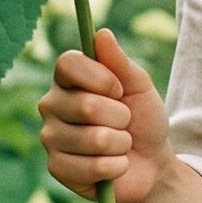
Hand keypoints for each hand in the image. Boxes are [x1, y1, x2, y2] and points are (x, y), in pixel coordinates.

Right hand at [37, 26, 173, 202]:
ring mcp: (50, 137)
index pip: (68, 64)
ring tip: (120, 144)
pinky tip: (114, 165)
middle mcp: (51, 105)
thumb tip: (101, 34)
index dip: (101, 77)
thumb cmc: (142, 118)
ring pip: (95, 139)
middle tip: (124, 122)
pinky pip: (93, 167)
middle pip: (86, 105)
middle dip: (121, 116)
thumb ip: (120, 62)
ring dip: (121, 143)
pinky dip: (116, 167)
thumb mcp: (140, 86)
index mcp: (67, 79)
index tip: (119, 89)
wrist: (151, 161)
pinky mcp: (56, 168)